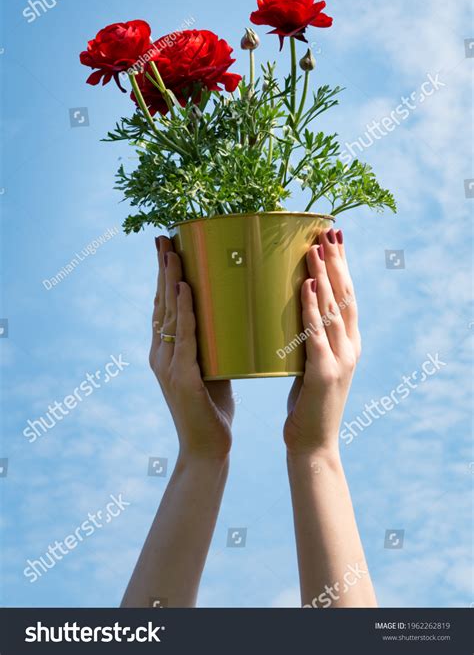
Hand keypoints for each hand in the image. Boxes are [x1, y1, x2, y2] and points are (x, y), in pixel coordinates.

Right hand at [150, 236, 233, 459]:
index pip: (163, 307)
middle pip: (160, 304)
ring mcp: (168, 367)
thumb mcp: (213, 367)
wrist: (208, 450)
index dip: (164, 277)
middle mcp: (161, 355)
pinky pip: (184, 338)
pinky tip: (187, 290)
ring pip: (168, 315)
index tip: (167, 247)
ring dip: (171, 281)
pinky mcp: (181, 379)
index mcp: (166, 352)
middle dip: (162, 270)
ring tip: (173, 252)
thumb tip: (233, 316)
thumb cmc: (213, 408)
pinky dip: (185, 311)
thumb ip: (214, 344)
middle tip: (163, 238)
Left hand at [284, 228, 360, 455]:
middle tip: (328, 230)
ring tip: (315, 247)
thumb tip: (292, 313)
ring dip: (324, 275)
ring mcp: (341, 360)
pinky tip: (307, 286)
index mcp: (348, 344)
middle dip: (337, 261)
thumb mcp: (310, 366)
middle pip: (345, 295)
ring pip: (333, 309)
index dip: (342, 265)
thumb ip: (309, 341)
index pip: (348, 296)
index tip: (333, 237)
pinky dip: (312, 308)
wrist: (312, 446)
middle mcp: (350, 347)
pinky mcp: (324, 374)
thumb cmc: (305, 406)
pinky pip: (317, 333)